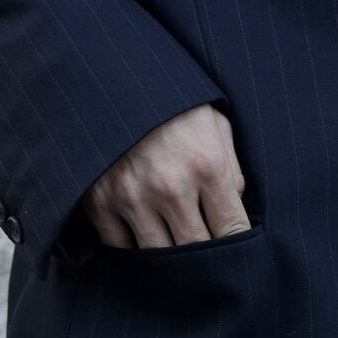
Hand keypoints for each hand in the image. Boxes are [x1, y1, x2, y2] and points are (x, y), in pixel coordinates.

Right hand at [80, 102, 251, 248]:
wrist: (107, 76)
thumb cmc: (172, 104)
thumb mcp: (214, 125)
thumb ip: (231, 168)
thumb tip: (236, 204)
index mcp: (207, 167)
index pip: (233, 230)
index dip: (240, 245)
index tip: (239, 250)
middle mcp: (170, 187)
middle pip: (198, 250)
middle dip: (209, 259)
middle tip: (212, 262)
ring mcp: (131, 197)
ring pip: (159, 256)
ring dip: (172, 260)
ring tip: (179, 256)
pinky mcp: (98, 202)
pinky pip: (120, 247)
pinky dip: (134, 250)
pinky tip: (144, 242)